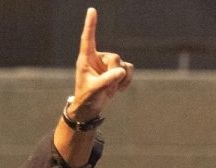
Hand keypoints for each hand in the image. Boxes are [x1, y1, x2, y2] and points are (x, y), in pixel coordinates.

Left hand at [70, 7, 132, 121]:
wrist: (90, 109)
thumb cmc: (87, 98)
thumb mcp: (95, 90)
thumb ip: (106, 80)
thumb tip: (121, 71)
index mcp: (86, 59)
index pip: (88, 39)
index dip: (90, 24)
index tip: (91, 10)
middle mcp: (98, 58)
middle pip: (114, 57)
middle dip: (114, 74)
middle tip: (106, 88)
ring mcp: (108, 64)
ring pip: (123, 64)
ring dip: (120, 80)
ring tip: (110, 90)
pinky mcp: (118, 70)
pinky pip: (129, 69)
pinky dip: (127, 80)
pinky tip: (118, 89)